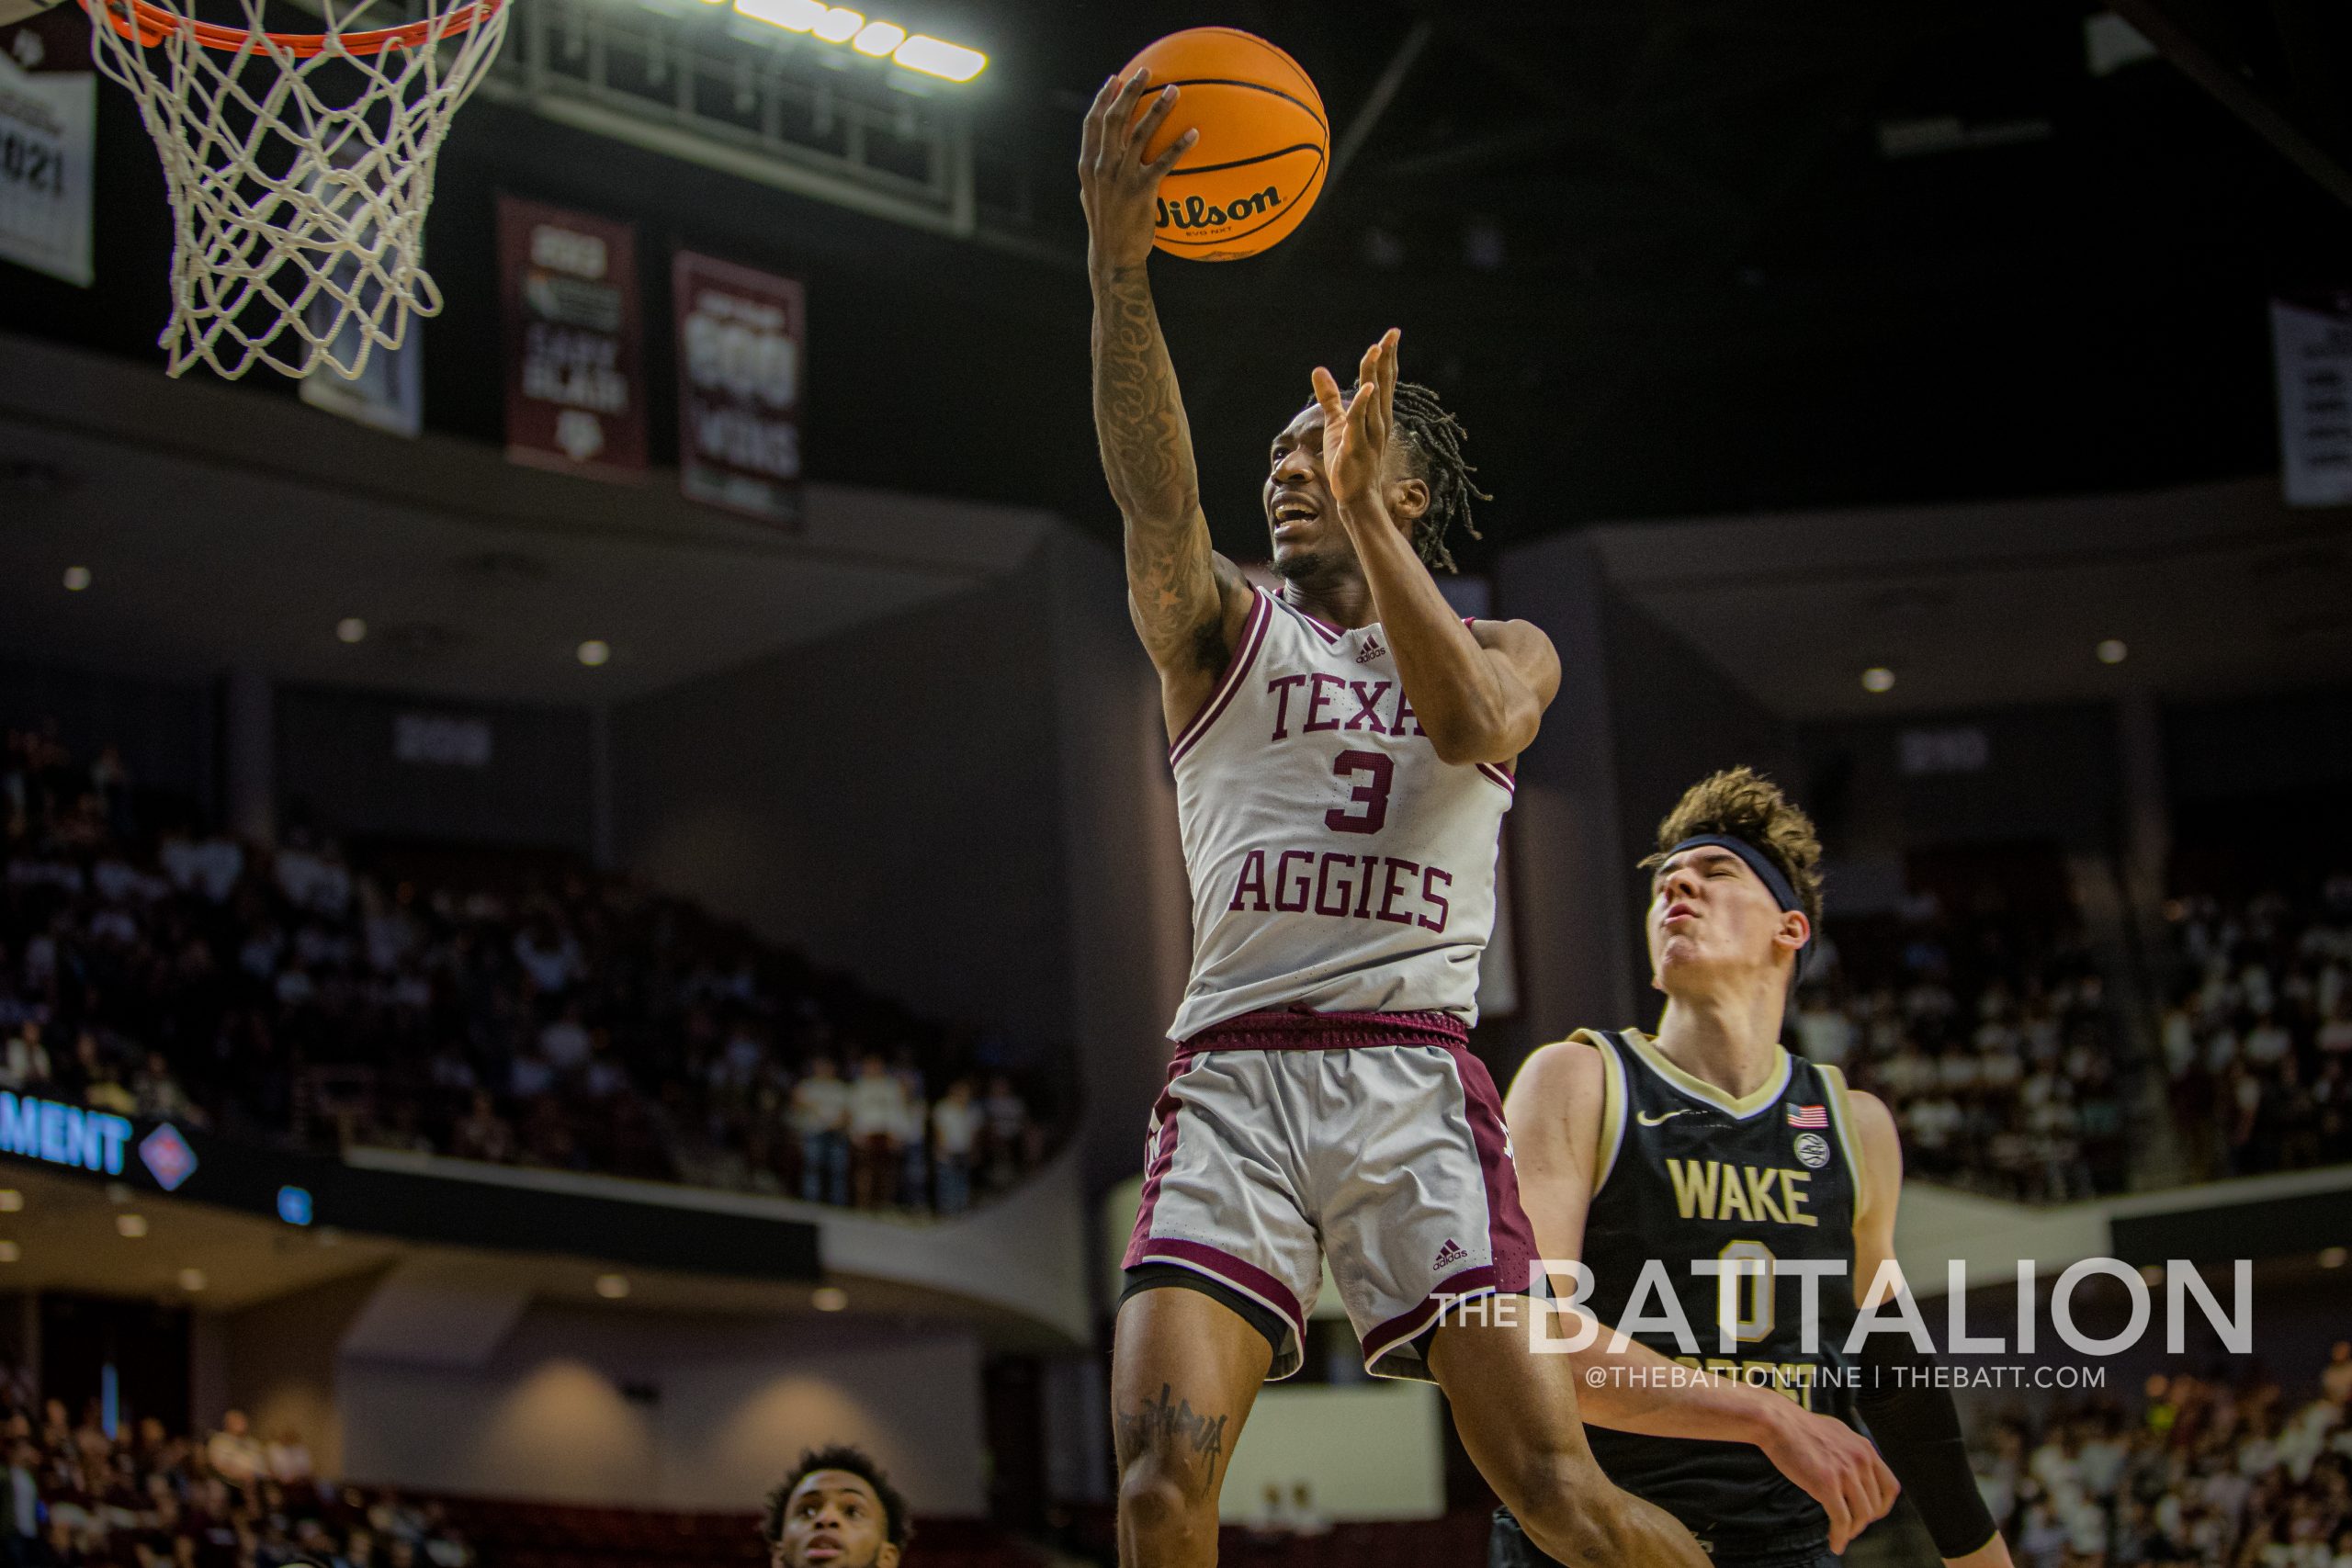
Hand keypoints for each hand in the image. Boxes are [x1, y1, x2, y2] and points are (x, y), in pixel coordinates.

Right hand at [1079, 71, 1194, 273]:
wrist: (1112, 256)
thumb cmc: (1107, 225)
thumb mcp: (1093, 194)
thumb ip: (1099, 170)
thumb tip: (1108, 152)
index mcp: (1088, 164)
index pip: (1093, 122)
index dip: (1104, 98)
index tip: (1116, 79)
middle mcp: (1102, 166)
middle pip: (1114, 119)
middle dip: (1130, 91)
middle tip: (1147, 72)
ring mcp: (1120, 178)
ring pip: (1138, 134)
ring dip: (1157, 109)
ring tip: (1174, 91)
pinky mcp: (1140, 192)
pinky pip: (1163, 163)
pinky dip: (1178, 147)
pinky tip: (1194, 134)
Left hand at [1309, 328, 1400, 519]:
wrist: (1355, 496)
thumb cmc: (1349, 460)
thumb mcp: (1337, 422)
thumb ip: (1330, 397)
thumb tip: (1318, 370)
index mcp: (1376, 415)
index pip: (1384, 381)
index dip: (1387, 358)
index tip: (1392, 334)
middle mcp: (1378, 422)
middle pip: (1383, 385)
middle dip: (1387, 358)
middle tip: (1392, 333)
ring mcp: (1370, 435)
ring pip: (1374, 400)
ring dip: (1375, 375)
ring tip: (1376, 350)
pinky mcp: (1357, 448)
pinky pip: (1360, 424)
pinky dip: (1363, 406)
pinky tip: (1367, 389)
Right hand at [1755, 1405, 1900, 1553]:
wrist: (1778, 1422)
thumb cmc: (1800, 1428)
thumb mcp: (1837, 1434)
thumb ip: (1851, 1452)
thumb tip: (1856, 1471)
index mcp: (1865, 1449)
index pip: (1890, 1487)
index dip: (1883, 1506)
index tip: (1870, 1514)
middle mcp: (1861, 1460)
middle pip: (1875, 1505)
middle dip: (1862, 1520)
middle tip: (1848, 1526)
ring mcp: (1845, 1473)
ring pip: (1861, 1516)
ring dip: (1852, 1531)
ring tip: (1840, 1536)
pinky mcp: (1827, 1484)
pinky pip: (1842, 1520)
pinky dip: (1840, 1536)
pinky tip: (1834, 1543)